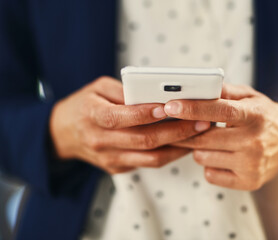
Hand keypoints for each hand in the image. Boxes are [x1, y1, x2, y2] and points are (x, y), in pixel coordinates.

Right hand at [50, 76, 210, 173]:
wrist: (63, 134)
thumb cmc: (84, 105)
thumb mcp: (97, 88)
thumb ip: (124, 91)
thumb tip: (156, 94)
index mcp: (92, 116)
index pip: (120, 117)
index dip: (144, 113)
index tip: (168, 107)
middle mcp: (100, 140)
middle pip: (143, 140)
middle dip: (176, 131)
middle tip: (200, 122)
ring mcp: (109, 158)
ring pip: (150, 157)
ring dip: (178, 147)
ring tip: (199, 134)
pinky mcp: (117, 167)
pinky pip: (148, 163)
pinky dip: (169, 154)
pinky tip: (183, 142)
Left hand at [164, 84, 277, 189]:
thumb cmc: (263, 117)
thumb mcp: (250, 97)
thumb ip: (225, 92)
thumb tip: (199, 87)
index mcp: (254, 115)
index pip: (220, 111)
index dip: (193, 108)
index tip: (171, 106)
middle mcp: (254, 141)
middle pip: (204, 138)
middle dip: (186, 131)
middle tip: (178, 124)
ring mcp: (252, 164)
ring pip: (202, 157)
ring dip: (200, 148)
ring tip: (214, 141)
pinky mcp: (249, 182)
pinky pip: (210, 174)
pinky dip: (209, 165)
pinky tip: (221, 156)